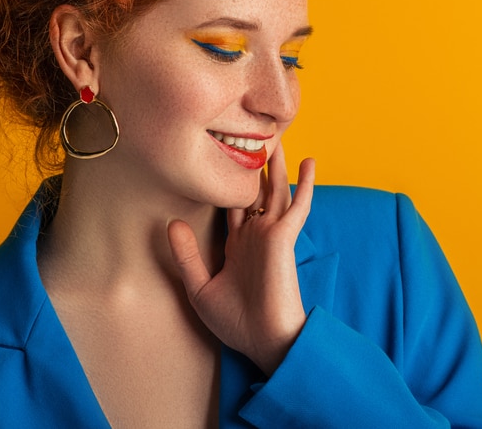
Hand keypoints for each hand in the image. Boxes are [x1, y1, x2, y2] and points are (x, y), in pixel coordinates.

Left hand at [168, 145, 314, 374]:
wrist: (263, 341)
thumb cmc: (236, 322)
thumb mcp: (200, 288)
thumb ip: (187, 255)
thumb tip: (171, 223)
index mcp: (238, 245)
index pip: (233, 206)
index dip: (230, 185)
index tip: (224, 161)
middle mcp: (256, 235)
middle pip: (256, 192)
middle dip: (256, 168)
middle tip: (254, 140)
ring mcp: (272, 234)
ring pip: (276, 191)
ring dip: (279, 167)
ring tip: (279, 140)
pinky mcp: (284, 238)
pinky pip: (297, 206)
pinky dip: (305, 184)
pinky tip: (309, 162)